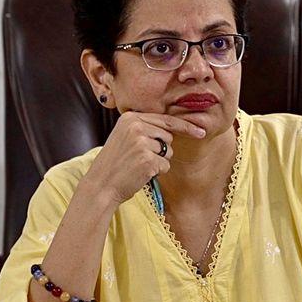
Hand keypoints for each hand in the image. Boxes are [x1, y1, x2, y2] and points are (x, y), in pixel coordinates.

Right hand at [83, 112, 205, 204]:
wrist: (101, 184)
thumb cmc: (115, 163)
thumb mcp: (125, 136)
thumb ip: (145, 127)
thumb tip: (174, 127)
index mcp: (130, 117)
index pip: (166, 119)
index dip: (185, 126)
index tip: (201, 131)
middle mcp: (136, 127)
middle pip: (168, 136)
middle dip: (162, 149)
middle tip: (140, 157)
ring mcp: (142, 143)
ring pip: (168, 151)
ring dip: (158, 161)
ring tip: (138, 164)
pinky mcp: (147, 160)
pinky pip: (165, 165)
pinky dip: (157, 172)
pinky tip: (140, 173)